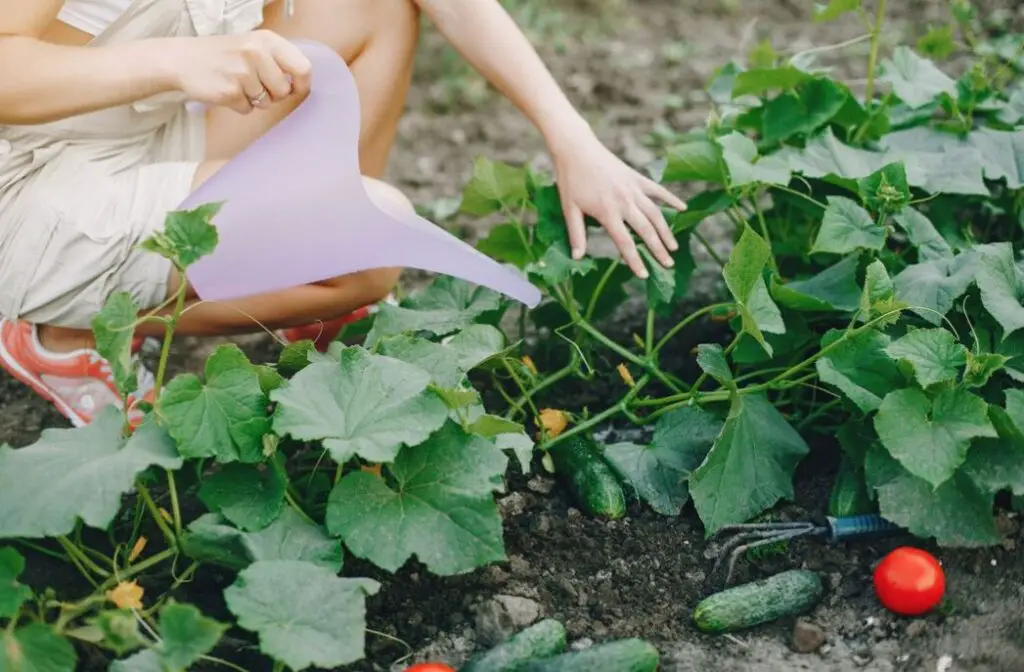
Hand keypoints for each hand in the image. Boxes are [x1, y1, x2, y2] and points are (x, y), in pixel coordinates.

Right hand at [169, 30, 311, 114]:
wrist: (183, 59)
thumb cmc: (224, 55)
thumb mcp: (254, 45)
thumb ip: (278, 60)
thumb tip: (301, 83)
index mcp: (267, 40)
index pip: (303, 68)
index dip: (301, 84)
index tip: (295, 89)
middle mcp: (256, 53)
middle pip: (284, 91)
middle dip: (273, 94)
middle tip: (255, 84)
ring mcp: (242, 72)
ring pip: (266, 103)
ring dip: (254, 99)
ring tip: (237, 83)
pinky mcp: (229, 91)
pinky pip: (247, 109)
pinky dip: (238, 104)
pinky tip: (226, 89)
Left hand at [550, 131, 686, 278]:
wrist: (576, 149)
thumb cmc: (570, 180)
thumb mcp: (569, 209)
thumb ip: (576, 234)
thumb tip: (577, 257)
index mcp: (607, 212)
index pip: (625, 242)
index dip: (635, 260)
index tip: (644, 275)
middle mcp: (625, 202)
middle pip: (646, 231)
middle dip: (658, 250)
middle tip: (668, 265)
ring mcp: (633, 189)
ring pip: (656, 213)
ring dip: (666, 231)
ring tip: (674, 247)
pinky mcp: (637, 178)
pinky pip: (658, 190)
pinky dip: (671, 199)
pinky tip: (683, 208)